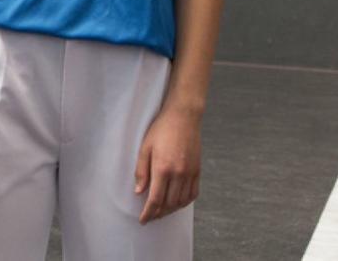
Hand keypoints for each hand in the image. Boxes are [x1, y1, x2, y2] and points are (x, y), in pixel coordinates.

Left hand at [134, 107, 201, 223]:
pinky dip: (184, 202)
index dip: (148, 213)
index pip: (155, 199)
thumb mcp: (145, 147)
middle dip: (158, 214)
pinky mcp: (197, 171)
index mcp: (163, 168)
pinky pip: (193, 194)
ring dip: (171, 210)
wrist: (183, 117)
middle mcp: (178, 174)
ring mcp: (190, 173)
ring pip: (181, 202)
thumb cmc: (161, 129)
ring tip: (162, 211)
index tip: (143, 220)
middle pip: (169, 204)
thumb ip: (142, 171)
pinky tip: (177, 202)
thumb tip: (139, 191)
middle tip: (150, 216)